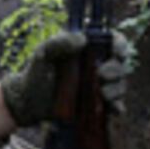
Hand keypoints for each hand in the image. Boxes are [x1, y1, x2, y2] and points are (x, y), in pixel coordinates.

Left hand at [0, 31, 130, 127]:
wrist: (28, 101)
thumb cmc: (36, 72)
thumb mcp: (43, 53)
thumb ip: (59, 41)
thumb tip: (83, 39)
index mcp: (88, 49)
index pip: (114, 41)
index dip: (120, 45)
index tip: (116, 52)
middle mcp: (97, 65)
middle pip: (121, 64)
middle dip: (116, 69)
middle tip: (101, 75)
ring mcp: (98, 85)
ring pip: (120, 84)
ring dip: (116, 89)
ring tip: (103, 93)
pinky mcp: (97, 104)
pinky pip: (115, 105)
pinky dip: (117, 107)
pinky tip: (113, 109)